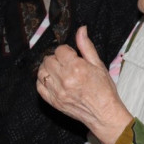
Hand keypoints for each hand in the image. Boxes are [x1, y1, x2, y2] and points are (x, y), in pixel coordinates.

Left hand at [37, 26, 132, 143]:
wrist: (104, 113)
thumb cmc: (104, 90)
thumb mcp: (98, 65)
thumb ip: (86, 47)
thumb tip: (81, 29)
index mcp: (76, 68)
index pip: (60, 50)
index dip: (66, 51)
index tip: (73, 56)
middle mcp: (65, 79)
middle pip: (48, 59)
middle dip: (57, 58)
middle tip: (67, 64)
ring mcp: (57, 91)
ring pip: (41, 72)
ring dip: (48, 69)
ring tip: (59, 71)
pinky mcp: (53, 101)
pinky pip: (39, 87)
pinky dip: (43, 81)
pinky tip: (53, 81)